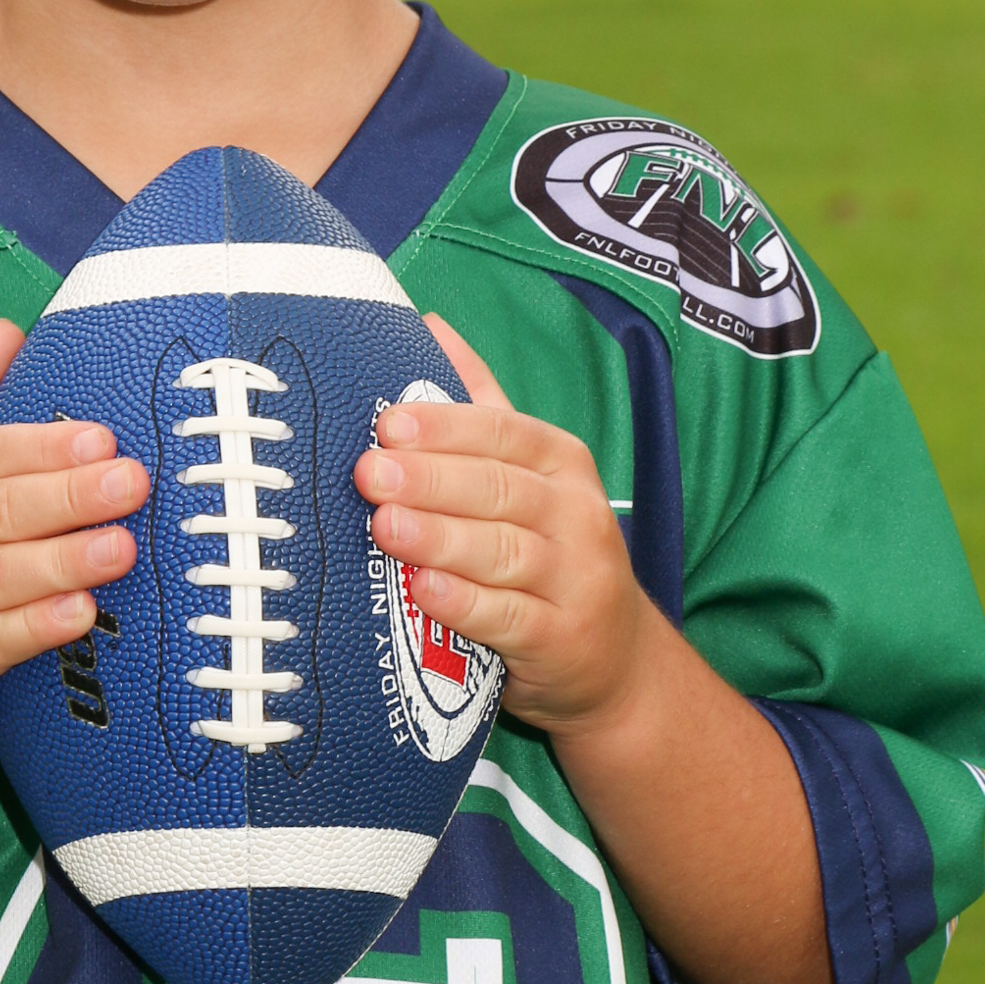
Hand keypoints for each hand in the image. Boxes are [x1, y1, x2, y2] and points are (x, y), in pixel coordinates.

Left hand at [354, 313, 661, 734]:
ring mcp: (576, 579)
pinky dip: (467, 604)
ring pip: (504, 552)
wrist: (614, 659)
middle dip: (430, 479)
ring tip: (386, 527)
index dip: (446, 427)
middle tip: (370, 473)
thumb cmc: (550, 551)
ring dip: (441, 538)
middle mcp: (576, 514)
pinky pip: (510, 618)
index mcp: (561, 462)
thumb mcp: (531, 474)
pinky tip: (423, 591)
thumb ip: (481, 406)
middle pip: (500, 490)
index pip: (504, 432)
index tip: (387, 424)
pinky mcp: (562, 639)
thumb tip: (428, 323)